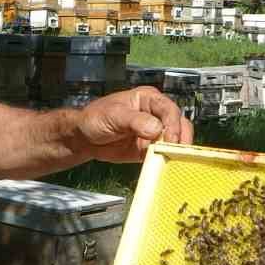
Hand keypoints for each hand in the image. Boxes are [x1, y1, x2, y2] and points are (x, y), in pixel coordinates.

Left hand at [74, 86, 194, 162]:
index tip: (170, 138)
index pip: (168, 109)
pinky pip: (165, 155)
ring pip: (176, 140)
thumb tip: (156, 129)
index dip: (173, 124)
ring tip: (170, 159)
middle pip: (179, 124)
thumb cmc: (96, 118)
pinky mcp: (151, 149)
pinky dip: (167, 160)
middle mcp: (155, 114)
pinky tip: (164, 165)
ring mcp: (155, 133)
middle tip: (174, 151)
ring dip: (175, 150)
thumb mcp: (113, 115)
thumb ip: (135, 120)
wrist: (85, 138)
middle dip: (179, 138)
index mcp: (148, 99)